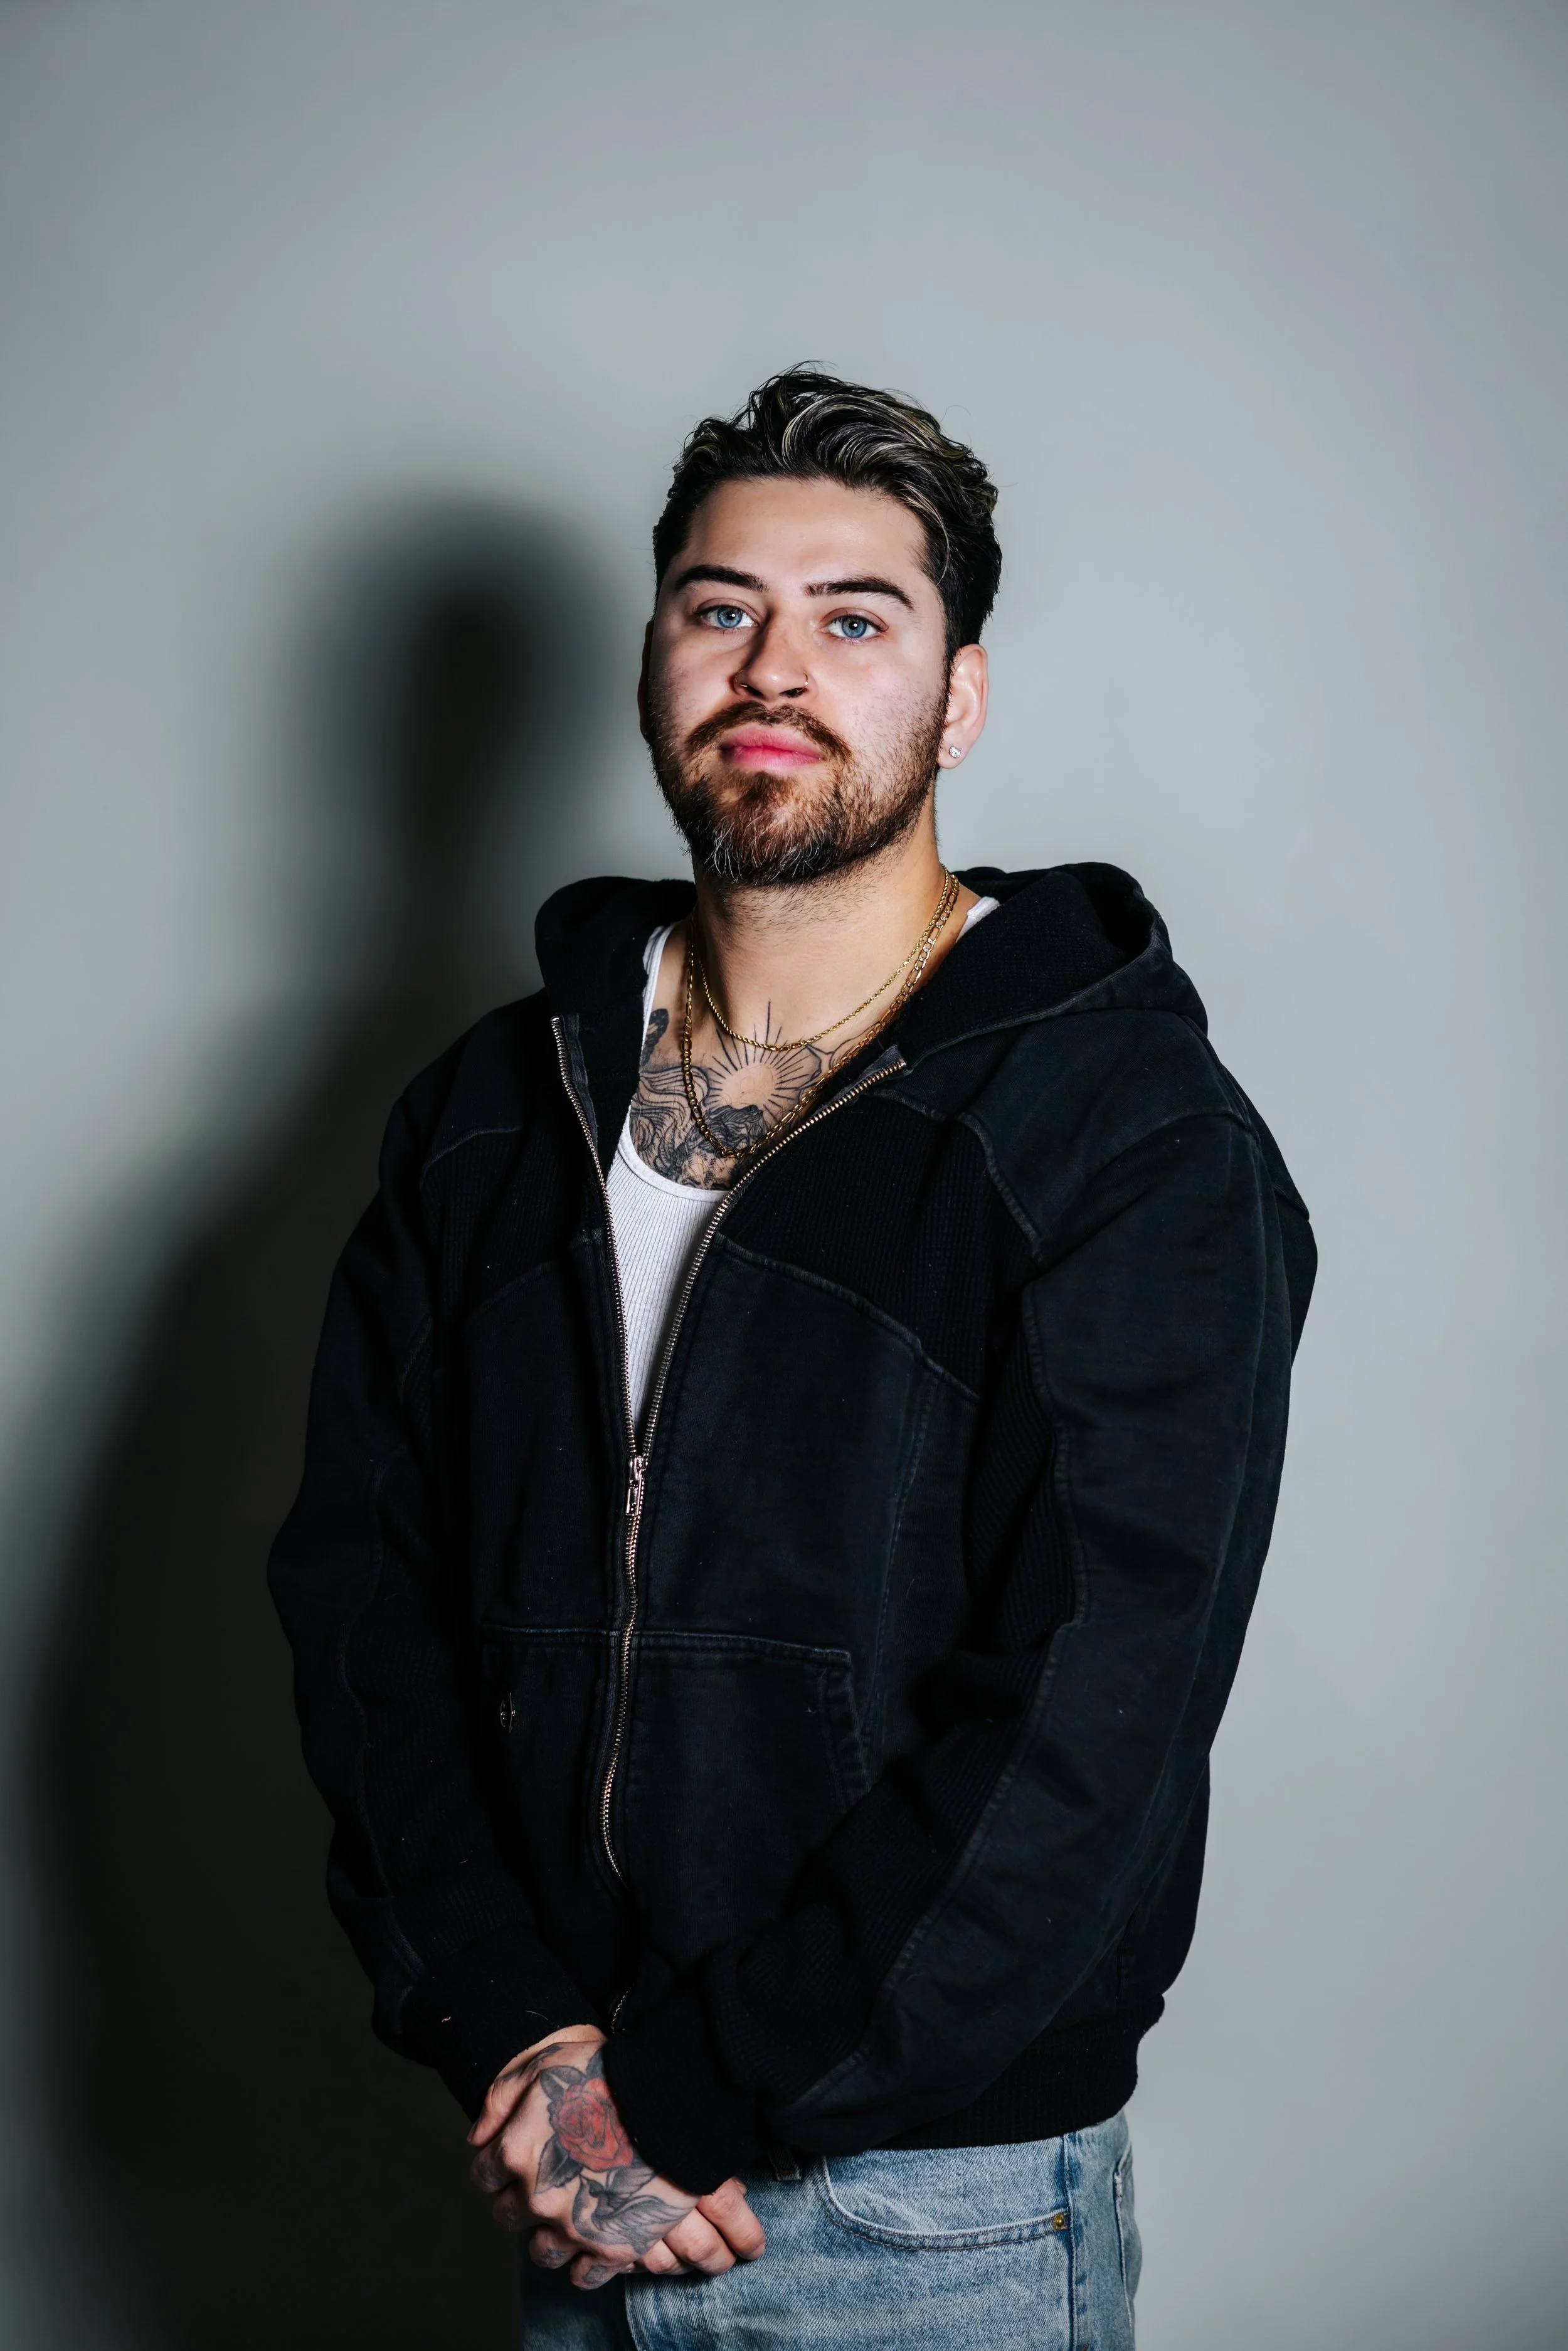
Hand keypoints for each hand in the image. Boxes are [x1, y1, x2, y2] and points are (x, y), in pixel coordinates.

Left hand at [468, 2029, 764, 2289]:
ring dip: (549, 2233)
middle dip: (521, 2198)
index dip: (499, 2165)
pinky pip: (584, 2275)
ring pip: (542, 2251)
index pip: (485, 2175)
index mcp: (517, 2153)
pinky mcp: (612, 2247)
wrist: (670, 2101)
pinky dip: (585, 2262)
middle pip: (509, 2215)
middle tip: (548, 2179)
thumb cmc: (608, 2074)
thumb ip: (501, 2099)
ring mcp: (574, 2228)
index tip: (517, 2157)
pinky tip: (594, 2238)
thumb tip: (477, 2137)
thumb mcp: (544, 2064)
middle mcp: (538, 2198)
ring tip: (571, 2211)